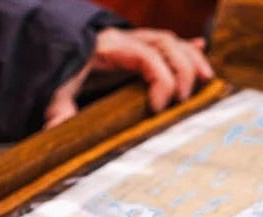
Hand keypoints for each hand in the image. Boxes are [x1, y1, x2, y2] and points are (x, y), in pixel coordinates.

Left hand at [44, 28, 213, 128]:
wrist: (57, 46)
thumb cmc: (62, 67)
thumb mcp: (57, 86)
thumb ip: (59, 107)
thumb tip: (56, 131)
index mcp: (110, 47)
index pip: (146, 57)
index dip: (161, 80)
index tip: (159, 107)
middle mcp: (128, 39)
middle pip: (166, 44)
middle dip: (182, 71)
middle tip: (184, 100)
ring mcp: (138, 40)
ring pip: (172, 41)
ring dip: (193, 58)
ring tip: (207, 79)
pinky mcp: (144, 47)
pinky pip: (171, 43)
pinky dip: (188, 49)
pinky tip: (203, 51)